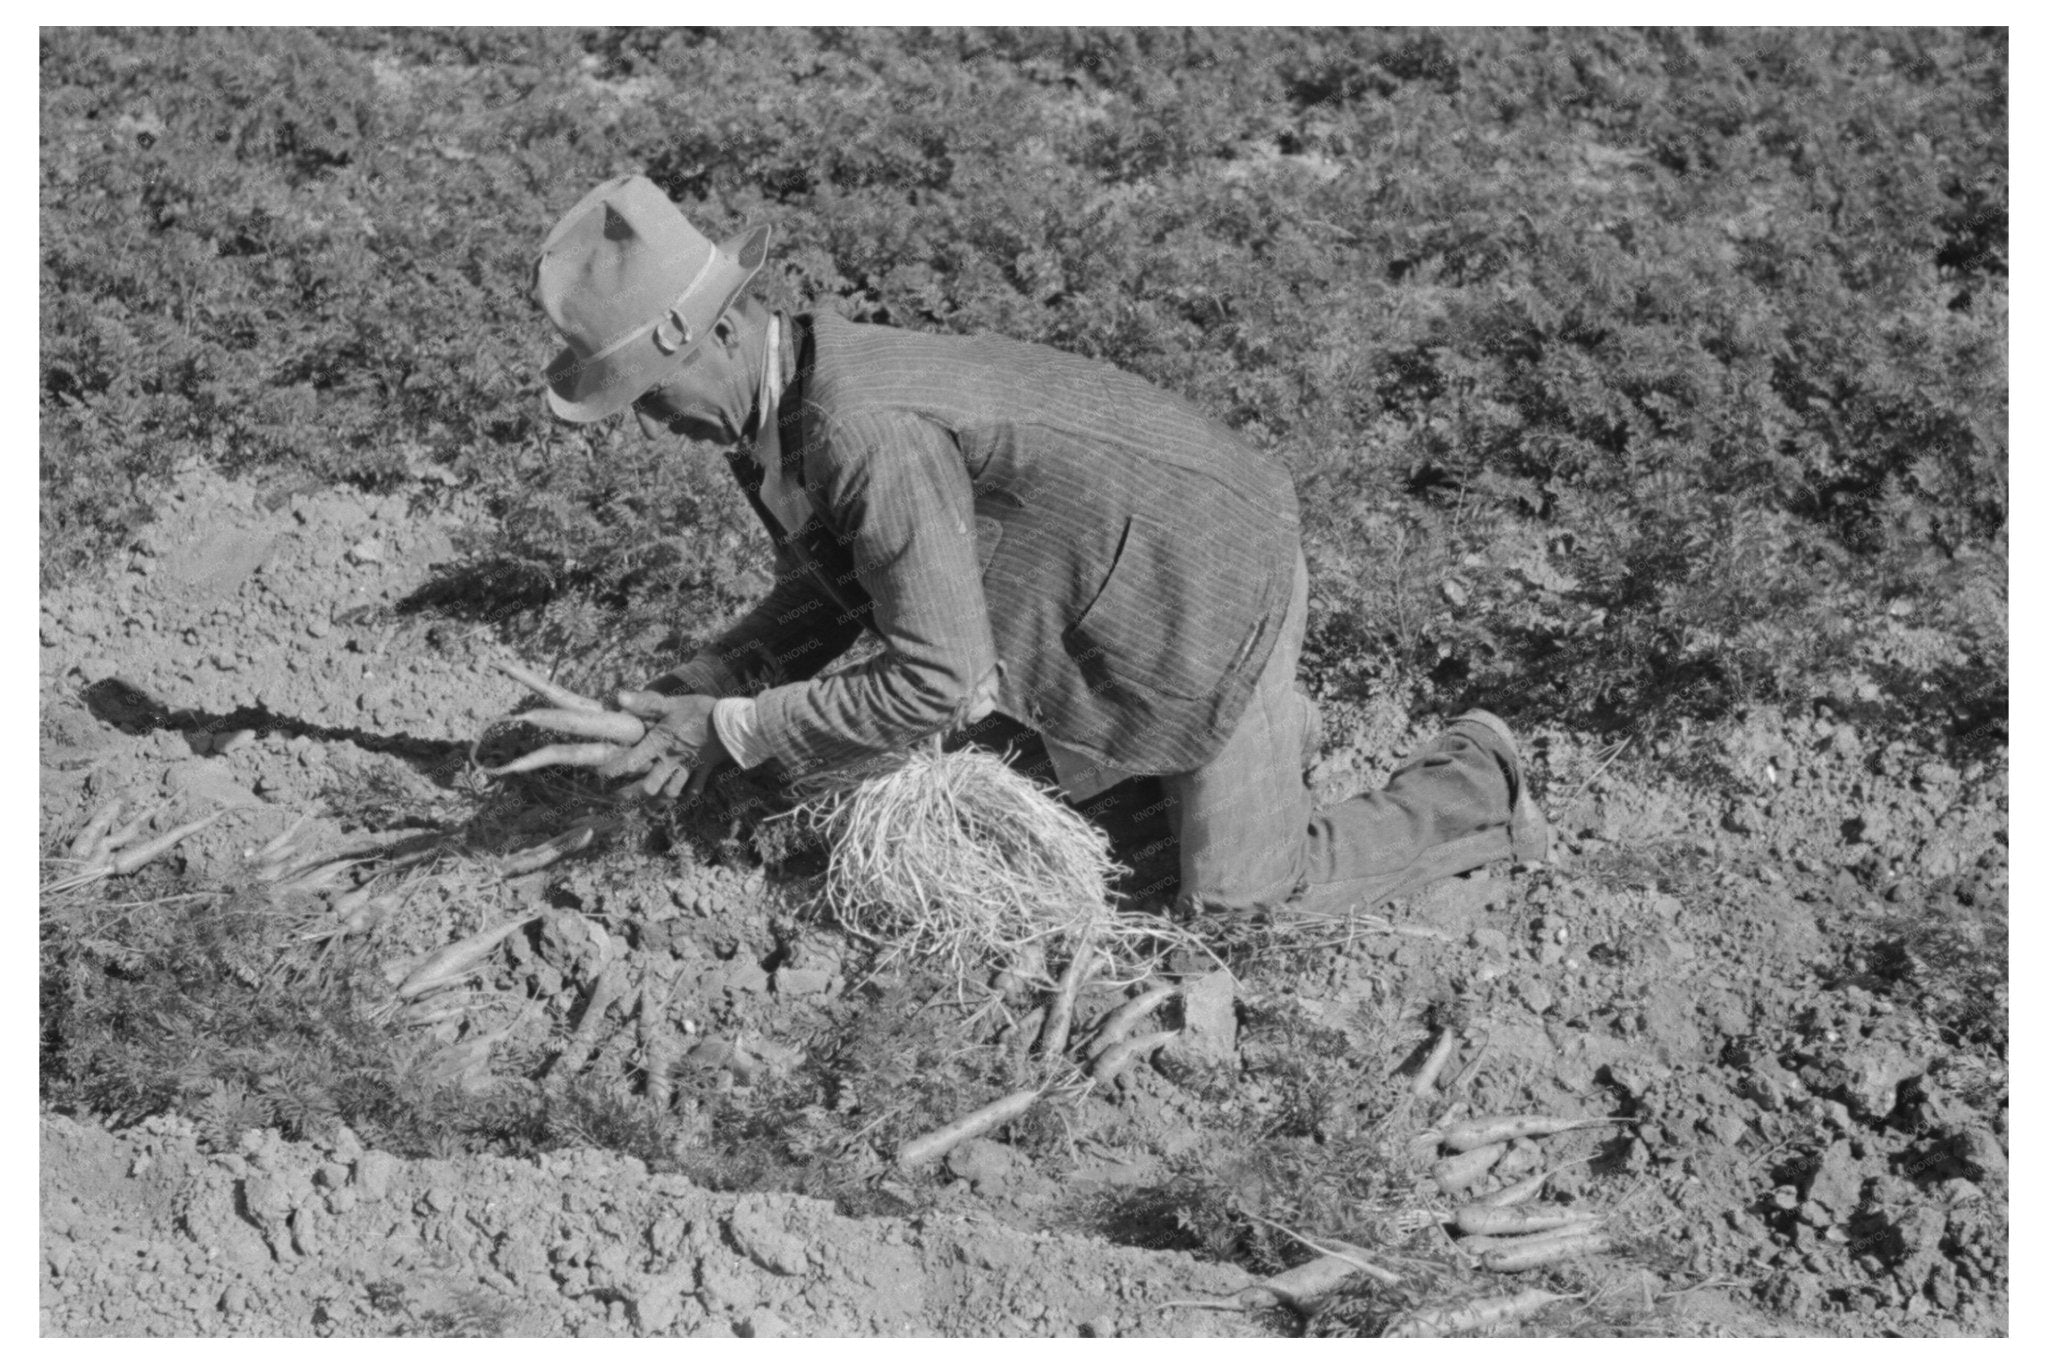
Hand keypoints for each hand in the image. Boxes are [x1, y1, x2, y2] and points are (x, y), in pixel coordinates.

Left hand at [598, 691, 730, 800]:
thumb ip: (644, 703)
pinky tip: (683, 796)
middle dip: (633, 794)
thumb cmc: (700, 712)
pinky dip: (688, 793)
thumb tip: (618, 697)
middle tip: (619, 797)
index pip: (631, 761)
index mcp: (660, 744)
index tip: (601, 773)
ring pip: (671, 792)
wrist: (733, 724)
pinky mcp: (704, 769)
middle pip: (649, 787)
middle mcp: (671, 760)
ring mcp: (688, 768)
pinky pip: (695, 788)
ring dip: (659, 799)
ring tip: (647, 803)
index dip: (613, 769)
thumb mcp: (671, 703)